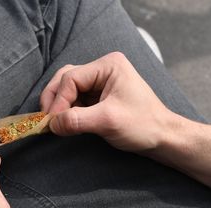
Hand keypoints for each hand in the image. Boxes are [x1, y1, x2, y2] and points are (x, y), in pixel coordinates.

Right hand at [40, 52, 174, 151]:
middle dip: (55, 99)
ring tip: (55, 122)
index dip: (58, 100)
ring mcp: (100, 82)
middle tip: (47, 120)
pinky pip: (75, 99)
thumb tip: (50, 124)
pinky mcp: (98, 95)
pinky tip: (66, 122)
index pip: (71, 78)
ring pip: (68, 88)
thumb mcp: (107, 121)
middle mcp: (102, 69)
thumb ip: (76, 120)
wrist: (162, 138)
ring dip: (59, 105)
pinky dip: (67, 110)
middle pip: (66, 79)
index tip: (52, 122)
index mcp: (108, 66)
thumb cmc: (142, 125)